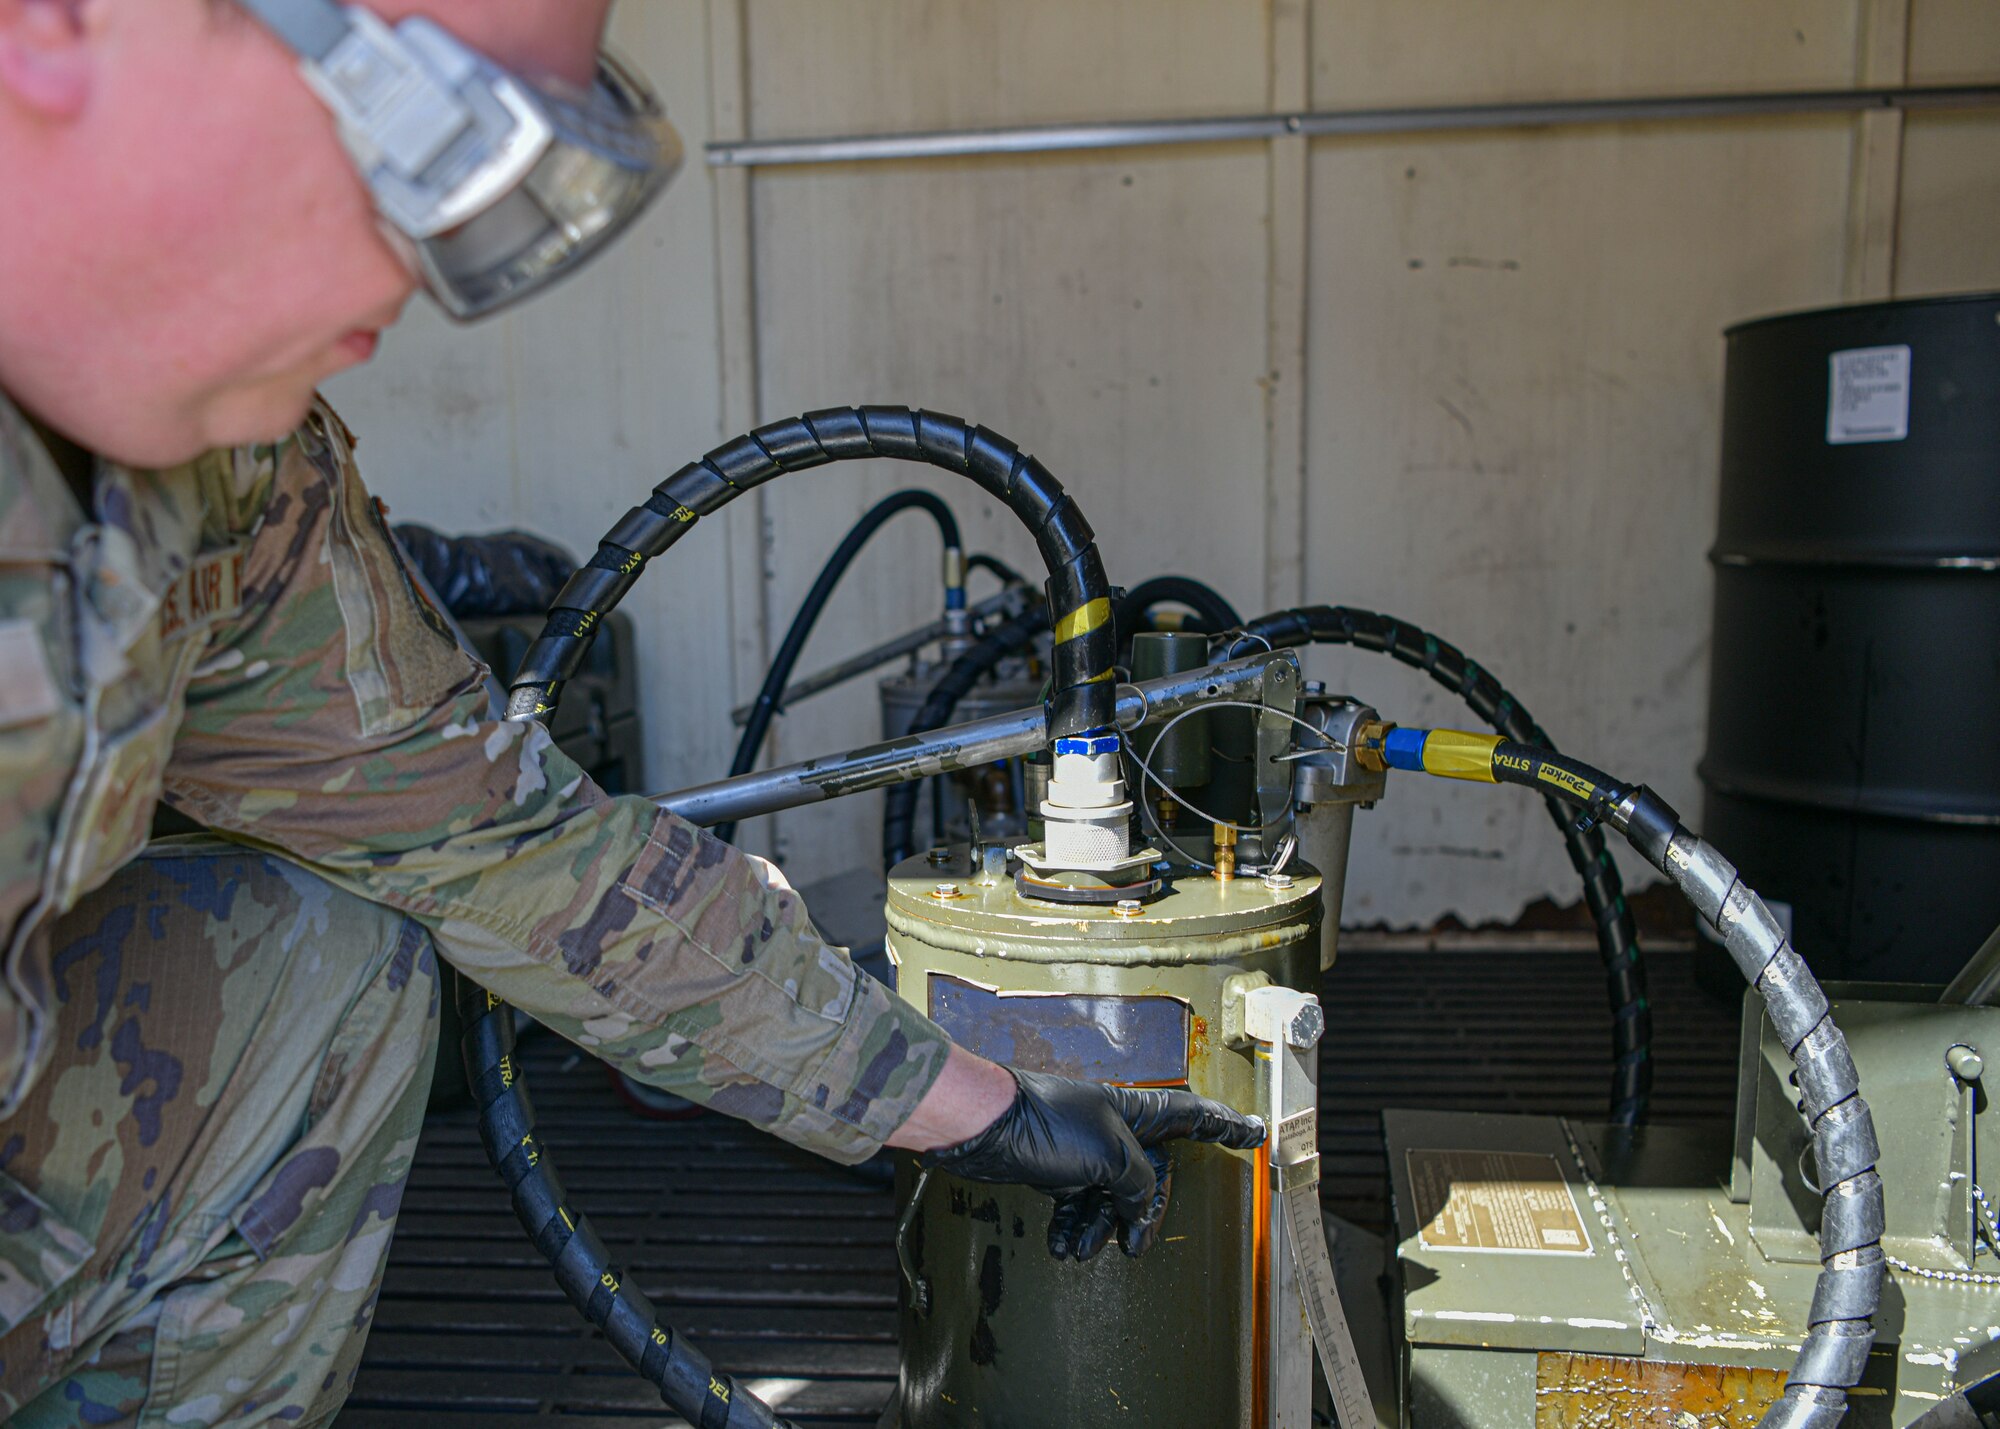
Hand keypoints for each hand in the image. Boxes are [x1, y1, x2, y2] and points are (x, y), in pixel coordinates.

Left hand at [920, 1068, 1264, 1261]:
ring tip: (1082, 1250)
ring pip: (1110, 1195)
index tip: (1253, 1133)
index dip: (1225, 1127)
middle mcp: (1113, 1129)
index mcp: (1134, 1113)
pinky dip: (1071, 1225)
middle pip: (1148, 1173)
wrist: (985, 1126)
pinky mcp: (1055, 1167)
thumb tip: (1138, 1205)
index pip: (1193, 1117)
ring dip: (1100, 1227)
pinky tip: (1061, 1245)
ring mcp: (1083, 1148)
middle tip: (1134, 1245)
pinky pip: (1076, 1202)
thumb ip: (1136, 1184)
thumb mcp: (1108, 1156)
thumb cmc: (1046, 1126)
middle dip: (1142, 1212)